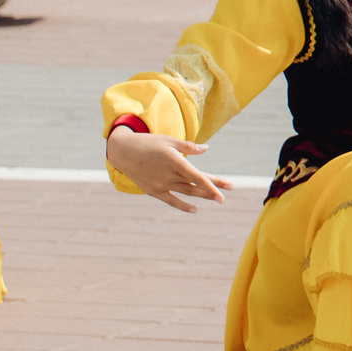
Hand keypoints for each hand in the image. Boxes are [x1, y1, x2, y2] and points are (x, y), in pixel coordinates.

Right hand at [106, 128, 234, 212]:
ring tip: (217, 198)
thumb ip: (189, 147)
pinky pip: (171, 201)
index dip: (212, 184)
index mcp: (174, 161)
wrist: (123, 152)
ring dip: (202, 195)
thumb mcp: (169, 140)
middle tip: (228, 193)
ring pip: (186, 192)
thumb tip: (206, 149)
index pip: (197, 176)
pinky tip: (195, 209)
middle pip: (195, 184)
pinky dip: (182, 206)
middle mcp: (168, 175)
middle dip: (213, 189)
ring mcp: (160, 184)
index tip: (224, 191)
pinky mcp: (153, 191)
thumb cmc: (149, 143)